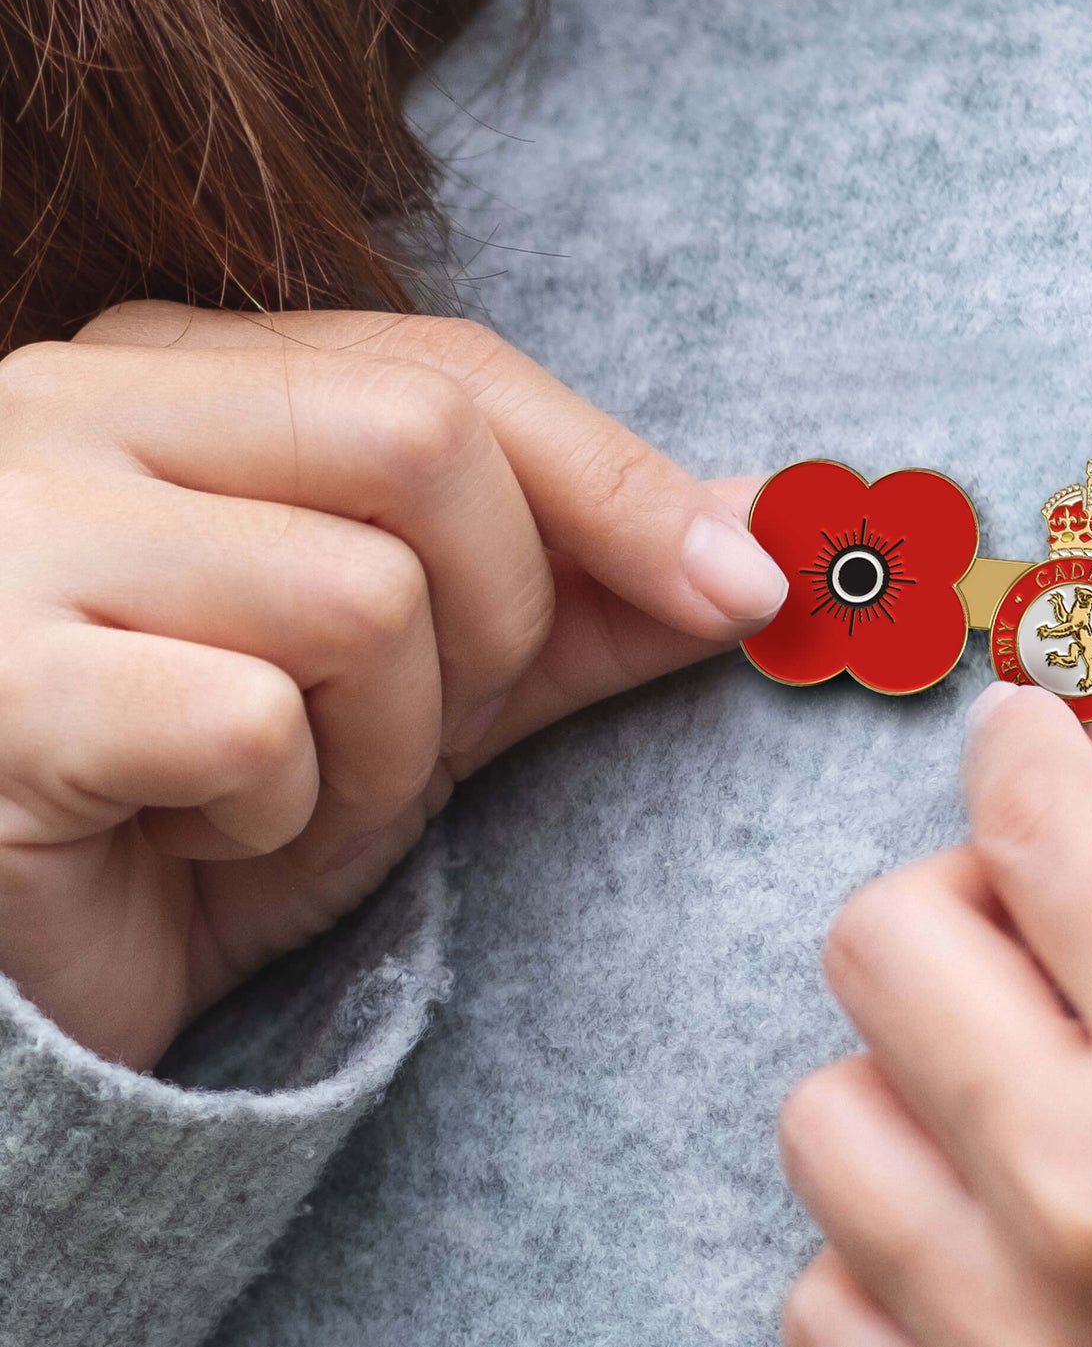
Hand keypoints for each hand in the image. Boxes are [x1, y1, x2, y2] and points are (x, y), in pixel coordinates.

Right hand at [0, 302, 785, 1068]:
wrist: (40, 976)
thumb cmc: (223, 810)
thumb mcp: (427, 688)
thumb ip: (581, 601)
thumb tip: (762, 534)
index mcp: (177, 375)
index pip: (448, 370)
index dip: (619, 482)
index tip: (743, 587)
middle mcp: (79, 411)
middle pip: (424, 442)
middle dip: (497, 618)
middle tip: (424, 730)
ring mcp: (19, 534)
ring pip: (358, 595)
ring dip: (386, 745)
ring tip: (288, 797)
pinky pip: (247, 723)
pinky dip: (279, 816)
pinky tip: (193, 840)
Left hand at [779, 678, 1091, 1346]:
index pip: (1029, 816)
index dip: (1025, 742)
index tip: (1028, 734)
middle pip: (880, 939)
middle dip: (964, 907)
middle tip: (1053, 945)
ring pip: (827, 1113)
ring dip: (920, 1084)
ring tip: (1041, 1106)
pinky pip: (824, 1293)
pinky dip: (904, 1247)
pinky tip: (1012, 1238)